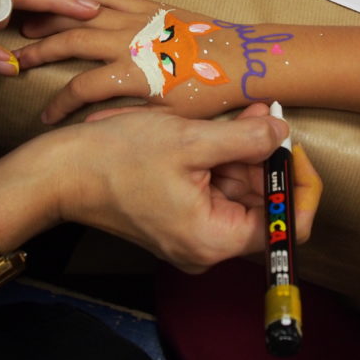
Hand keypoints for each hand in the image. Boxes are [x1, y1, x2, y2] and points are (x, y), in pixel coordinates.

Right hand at [15, 0, 252, 123]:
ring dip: (54, 18)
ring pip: (85, 14)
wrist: (242, 60)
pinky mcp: (152, 7)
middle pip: (70, 41)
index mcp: (133, 74)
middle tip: (15, 57)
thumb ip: (128, 118)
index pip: (80, 89)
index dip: (58, 104)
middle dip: (39, 50)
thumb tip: (92, 123)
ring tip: (28, 23)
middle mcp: (130, 42)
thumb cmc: (210, 93)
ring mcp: (140, 20)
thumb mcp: (171, 119)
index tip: (46, 118)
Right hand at [31, 103, 321, 272]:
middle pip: (264, 204)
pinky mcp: (179, 217)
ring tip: (243, 113)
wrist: (60, 171)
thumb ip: (246, 139)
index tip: (291, 146)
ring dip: (244, 152)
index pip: (288, 226)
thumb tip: (282, 131)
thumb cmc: (116, 158)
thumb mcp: (191, 141)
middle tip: (264, 114)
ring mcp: (193, 233)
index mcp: (216, 239)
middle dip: (268, 157)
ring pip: (240, 192)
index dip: (299, 183)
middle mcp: (208, 246)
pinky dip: (222, 159)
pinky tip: (218, 129)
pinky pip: (215, 189)